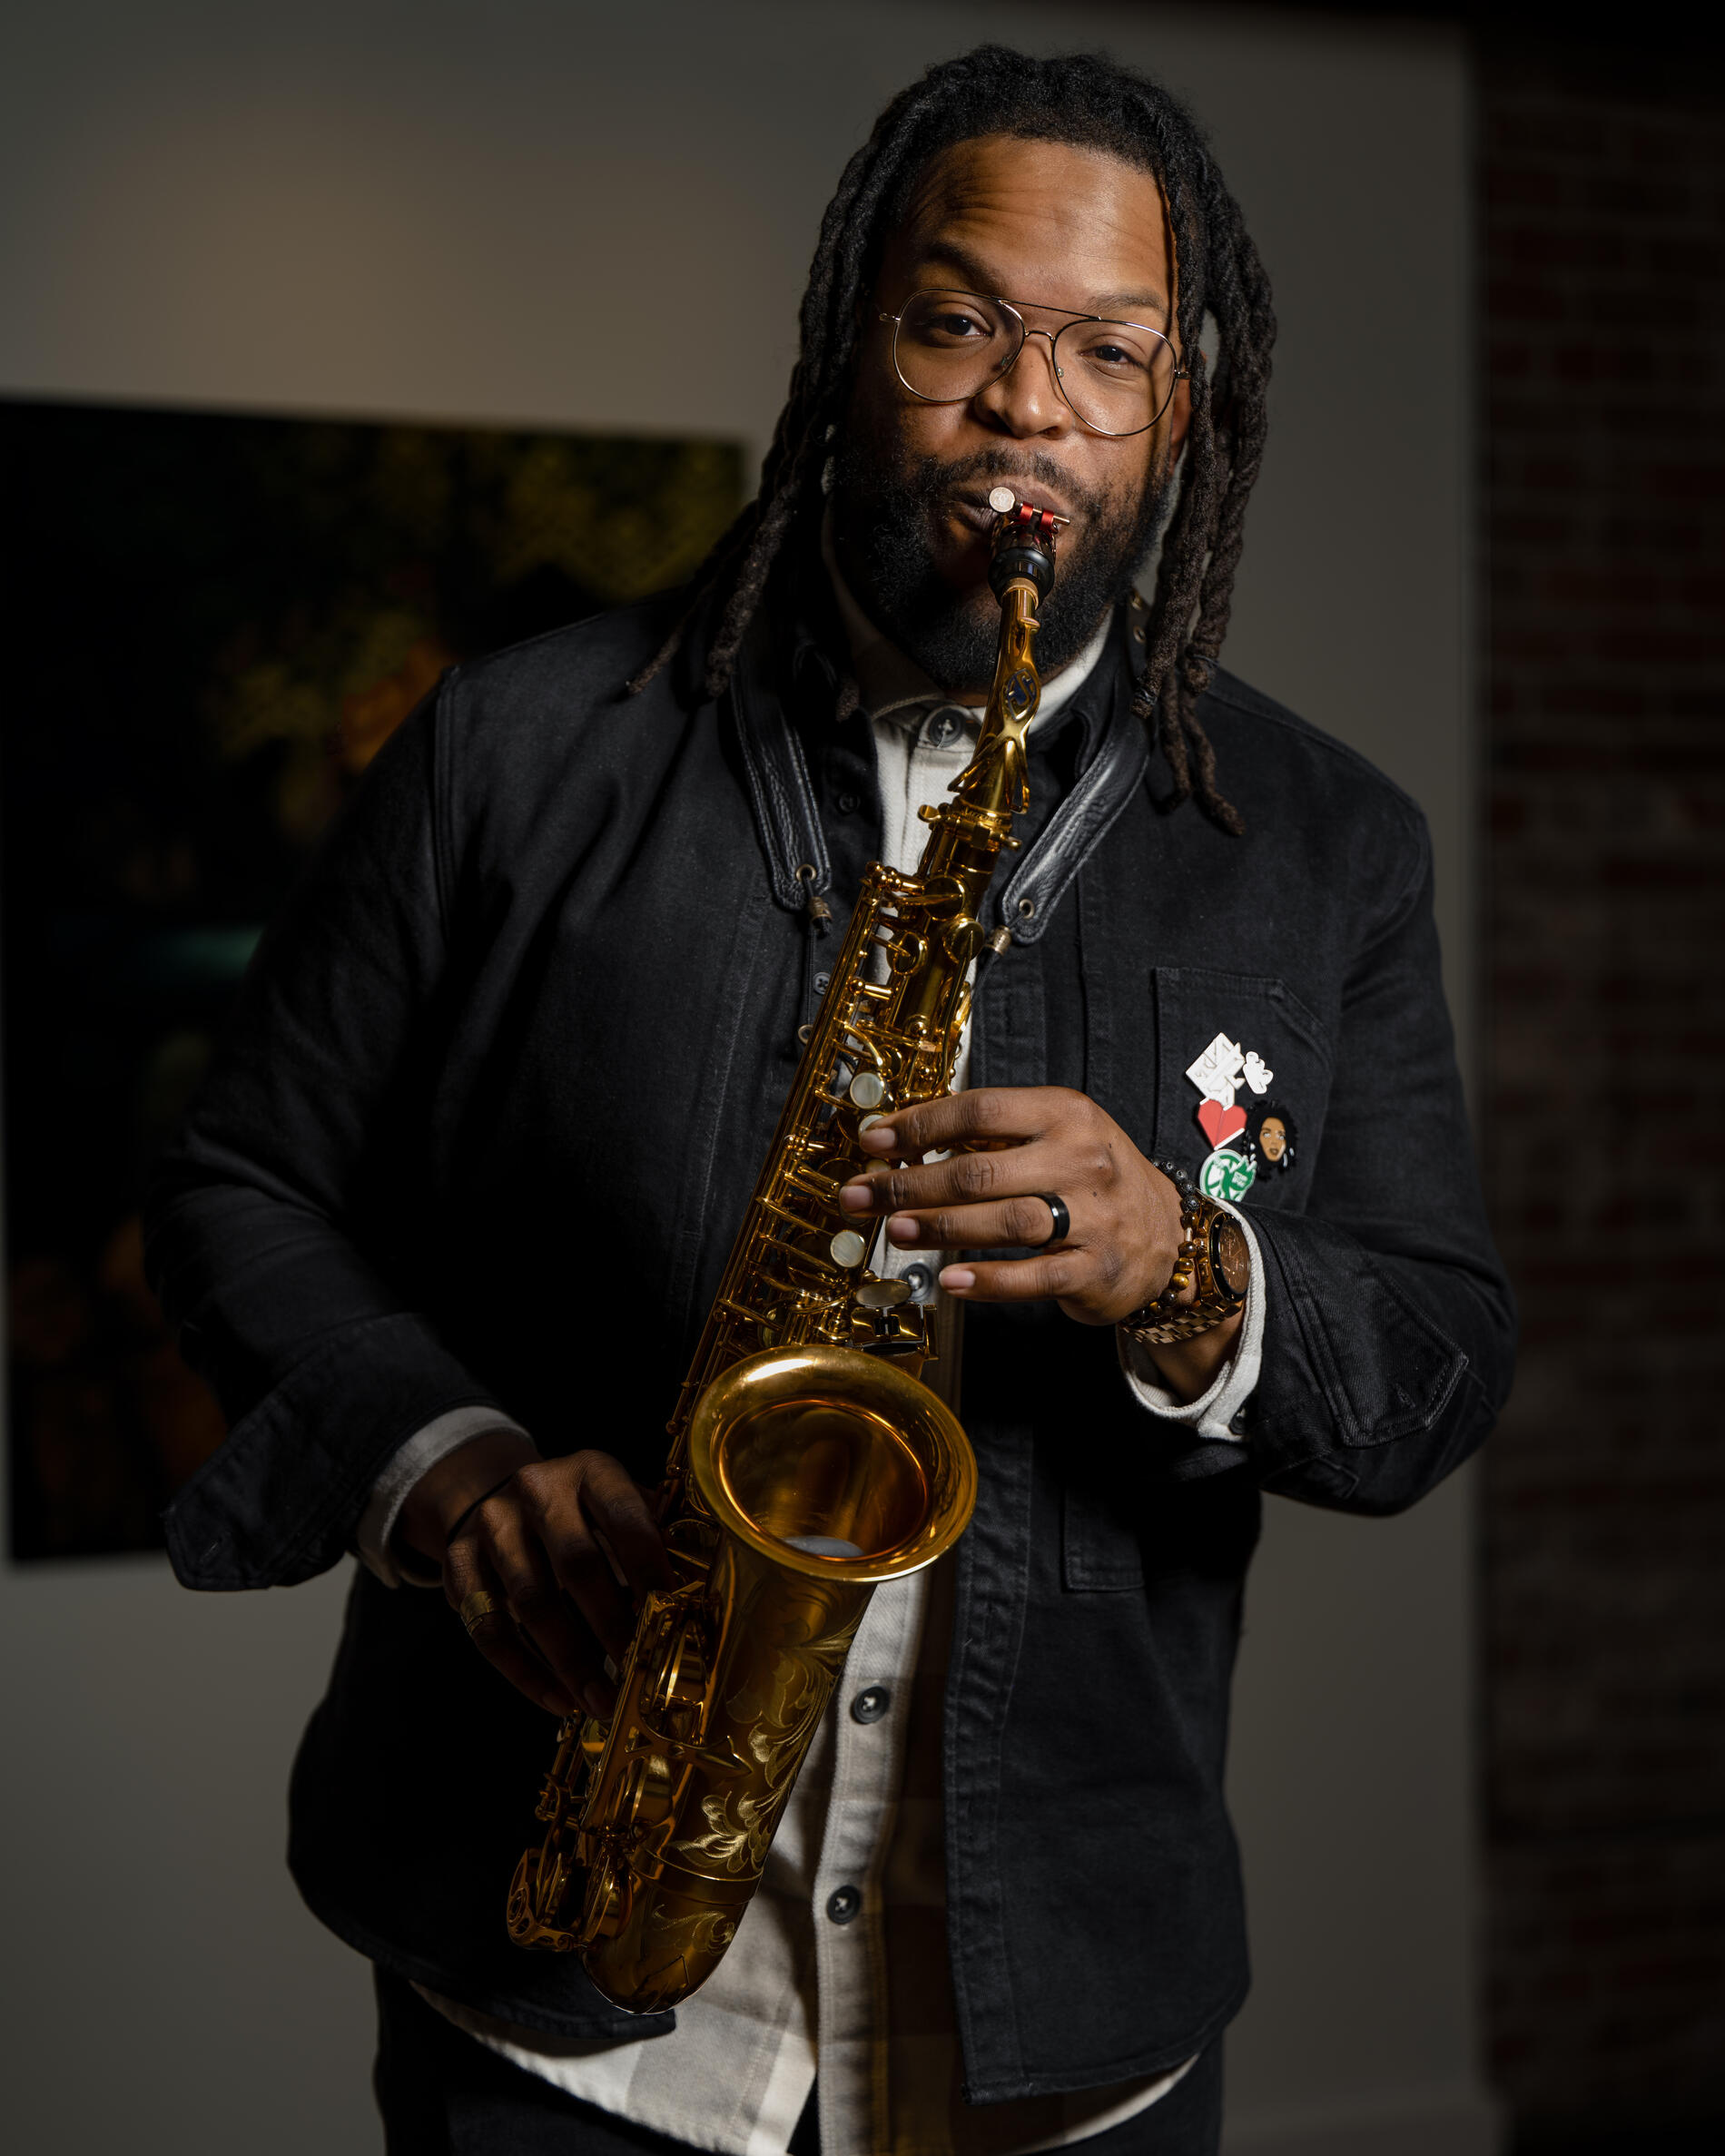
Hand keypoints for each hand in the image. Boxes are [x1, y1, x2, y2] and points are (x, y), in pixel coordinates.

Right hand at [399, 1432, 671, 1718]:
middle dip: (611, 1626)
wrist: (501, 1496)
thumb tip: (696, 1599)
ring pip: (530, 1601)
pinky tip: (557, 1699)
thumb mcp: (619, 1505)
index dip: (650, 1572)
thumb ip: (653, 1540)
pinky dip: (524, 1672)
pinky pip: (488, 1627)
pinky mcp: (458, 1559)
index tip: (671, 1619)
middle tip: (636, 1673)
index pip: (626, 1519)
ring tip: (600, 1701)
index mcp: (591, 1470)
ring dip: (570, 1660)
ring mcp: (492, 1523)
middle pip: (576, 1564)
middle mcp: (538, 1488)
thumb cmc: (584, 1514)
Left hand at [839, 1085, 1180, 1325]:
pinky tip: (949, 1280)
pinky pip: (1032, 1277)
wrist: (1167, 1234)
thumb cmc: (1092, 1178)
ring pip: (1003, 1222)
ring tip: (896, 1230)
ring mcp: (1093, 1216)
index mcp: (1066, 1114)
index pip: (980, 1110)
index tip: (873, 1142)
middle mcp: (1082, 1159)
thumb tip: (904, 1138)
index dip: (919, 1126)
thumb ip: (992, 1134)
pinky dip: (987, 1281)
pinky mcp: (1094, 1269)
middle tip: (862, 1195)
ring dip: (940, 1228)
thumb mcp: (1056, 1134)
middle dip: (909, 1185)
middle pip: (979, 1171)